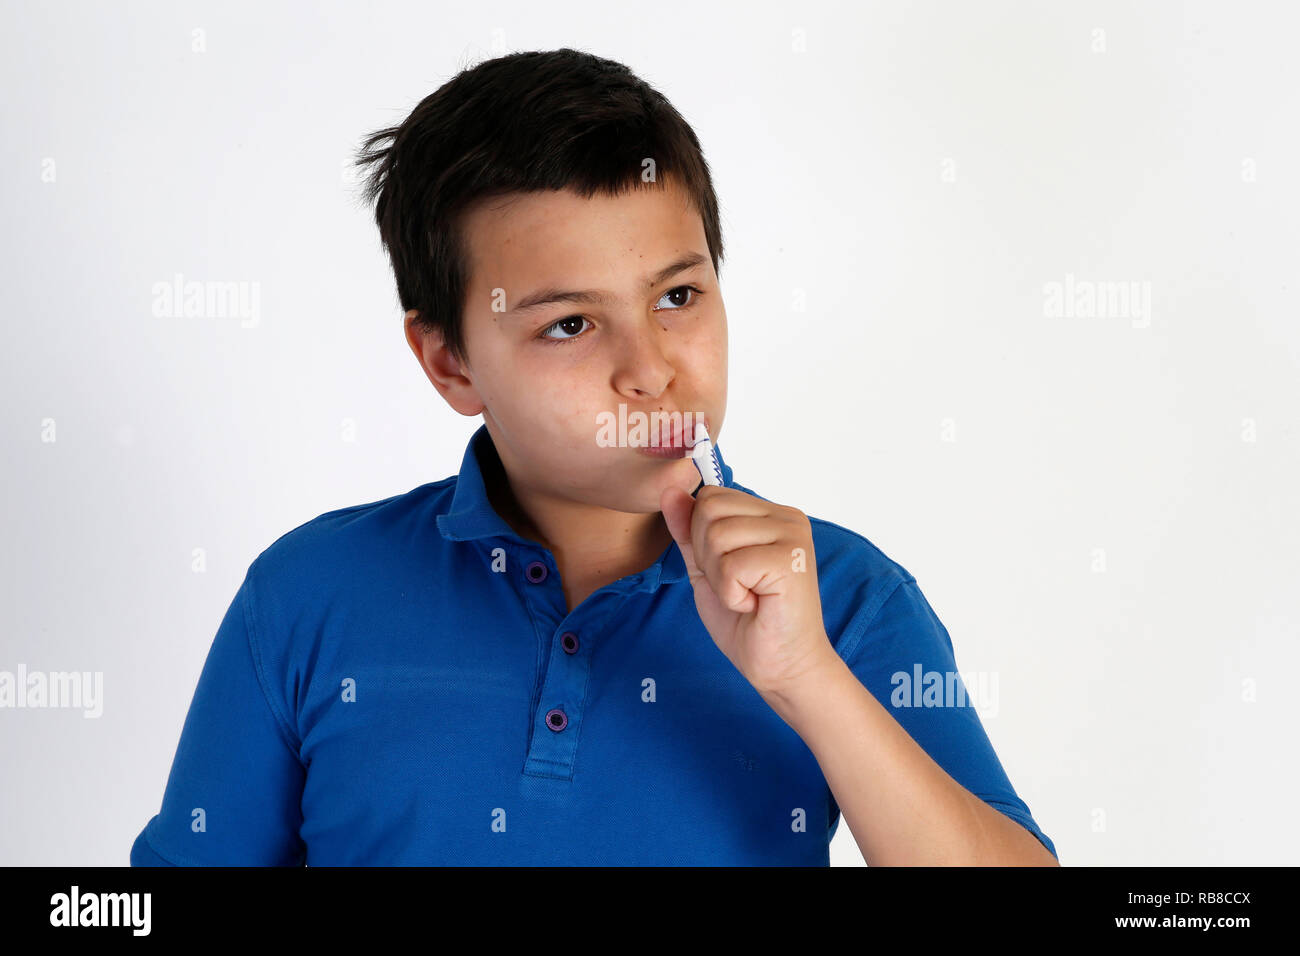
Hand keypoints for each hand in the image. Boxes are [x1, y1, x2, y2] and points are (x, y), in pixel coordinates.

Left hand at [660, 483, 835, 696]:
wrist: (781, 666)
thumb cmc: (747, 621)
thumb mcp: (706, 568)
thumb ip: (688, 530)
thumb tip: (669, 490)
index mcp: (771, 513)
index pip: (711, 497)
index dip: (701, 539)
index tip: (729, 572)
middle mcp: (787, 517)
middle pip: (709, 510)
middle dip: (708, 556)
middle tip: (738, 586)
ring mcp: (792, 536)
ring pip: (717, 536)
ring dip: (720, 578)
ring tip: (748, 595)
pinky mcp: (790, 560)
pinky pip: (731, 564)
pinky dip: (731, 593)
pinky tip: (755, 604)